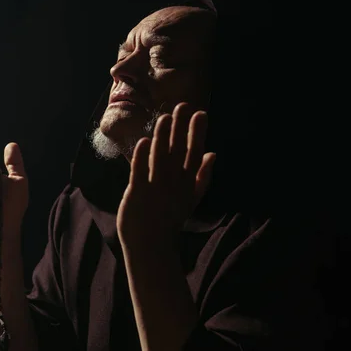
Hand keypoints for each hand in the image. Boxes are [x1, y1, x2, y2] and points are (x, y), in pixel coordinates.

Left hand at [117, 103, 215, 252]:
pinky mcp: (137, 193)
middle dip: (180, 128)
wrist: (152, 245)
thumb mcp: (192, 198)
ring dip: (162, 137)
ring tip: (164, 117)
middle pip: (178, 151)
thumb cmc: (171, 219)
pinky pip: (140, 172)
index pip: (195, 153)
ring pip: (160, 157)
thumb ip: (203, 176)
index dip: (197, 133)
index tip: (200, 113)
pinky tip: (144, 140)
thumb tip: (213, 153)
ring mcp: (156, 188)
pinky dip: (142, 157)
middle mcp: (174, 184)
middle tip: (181, 106)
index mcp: (188, 183)